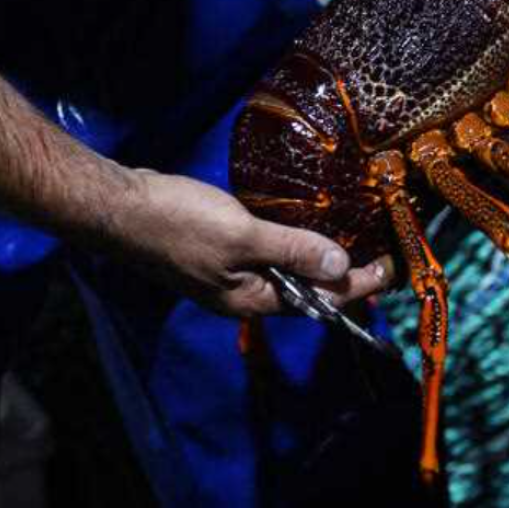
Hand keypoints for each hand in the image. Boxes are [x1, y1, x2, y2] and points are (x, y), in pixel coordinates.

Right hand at [102, 169, 394, 317]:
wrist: (118, 207)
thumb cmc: (178, 223)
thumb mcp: (243, 236)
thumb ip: (293, 250)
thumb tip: (342, 267)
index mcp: (249, 300)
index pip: (317, 300)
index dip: (357, 285)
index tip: (390, 268)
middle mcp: (240, 294)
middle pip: (303, 290)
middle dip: (341, 275)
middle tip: (379, 254)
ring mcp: (225, 272)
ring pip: (283, 270)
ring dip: (315, 256)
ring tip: (351, 237)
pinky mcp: (214, 248)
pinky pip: (263, 250)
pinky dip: (288, 240)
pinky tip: (300, 221)